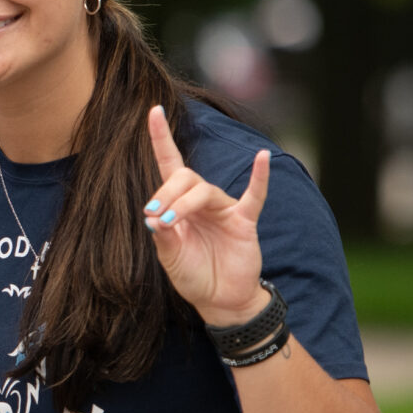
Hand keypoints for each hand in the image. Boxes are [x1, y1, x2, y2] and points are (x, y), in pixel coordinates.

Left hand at [141, 104, 269, 325]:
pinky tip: (261, 158)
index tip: (154, 111)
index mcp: (178, 205)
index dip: (161, 138)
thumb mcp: (169, 257)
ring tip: (170, 221)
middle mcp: (201, 201)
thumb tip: (152, 217)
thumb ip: (162, 236)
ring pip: (203, 190)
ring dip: (184, 203)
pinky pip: (255, 195)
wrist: (220, 300)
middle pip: (184, 177)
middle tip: (155, 217)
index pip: (169, 164)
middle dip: (165, 193)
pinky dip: (259, 177)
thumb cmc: (193, 275)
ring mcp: (224, 208)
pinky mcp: (245, 220)